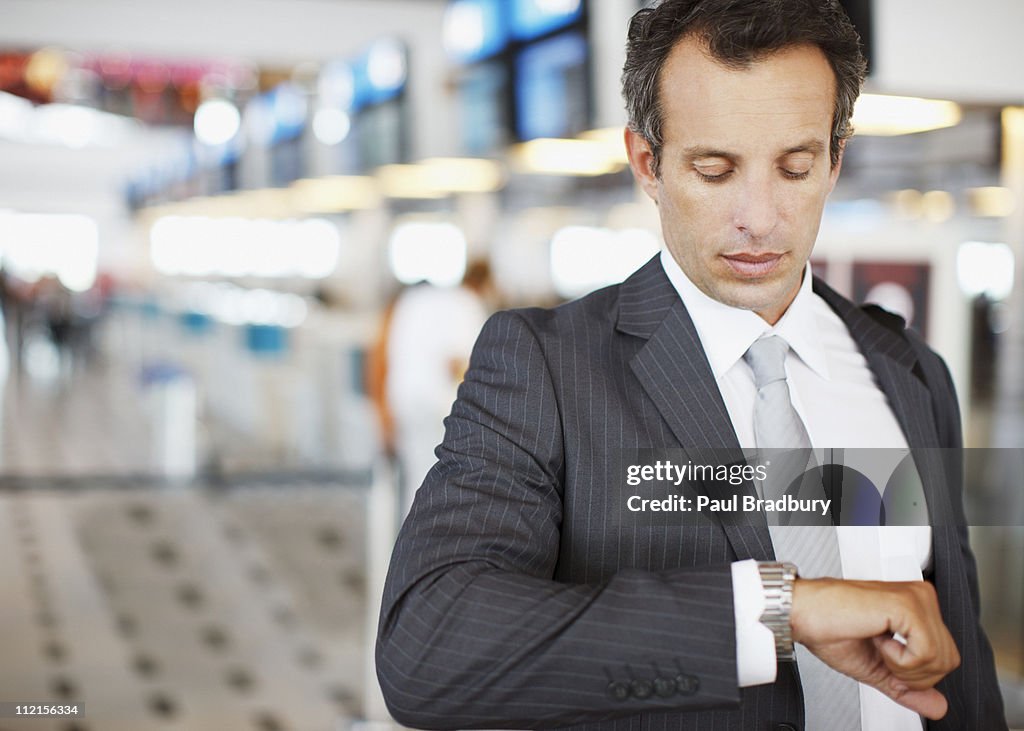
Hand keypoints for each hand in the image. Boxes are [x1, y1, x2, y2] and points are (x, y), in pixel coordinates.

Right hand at [790, 578, 959, 719]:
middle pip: (949, 661)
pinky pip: (926, 654)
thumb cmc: (829, 629)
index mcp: (916, 608)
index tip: (884, 658)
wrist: (802, 614)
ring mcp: (917, 598)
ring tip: (877, 645)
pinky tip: (878, 640)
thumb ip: (909, 687)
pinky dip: (899, 660)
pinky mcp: (908, 605)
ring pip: (941, 659)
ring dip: (903, 667)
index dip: (914, 674)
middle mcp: (921, 598)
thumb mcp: (876, 668)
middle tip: (880, 654)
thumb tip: (939, 707)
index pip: (946, 657)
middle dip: (912, 674)